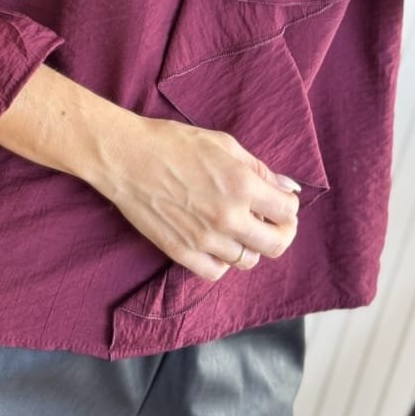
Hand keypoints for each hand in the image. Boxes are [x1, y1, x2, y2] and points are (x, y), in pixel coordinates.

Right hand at [90, 116, 300, 280]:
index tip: (281, 202)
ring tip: (238, 228)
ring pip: (247, 260)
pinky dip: (222, 261)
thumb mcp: (223, 144)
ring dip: (249, 245)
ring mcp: (204, 238)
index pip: (288, 211)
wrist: (125, 157)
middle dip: (281, 232)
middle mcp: (228, 216)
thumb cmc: (173, 143)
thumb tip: (288, 188)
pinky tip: (216, 242)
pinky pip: (216, 272)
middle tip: (272, 223)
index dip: (289, 207)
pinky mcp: (181, 252)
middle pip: (276, 244)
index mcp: (242, 184)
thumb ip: (259, 168)